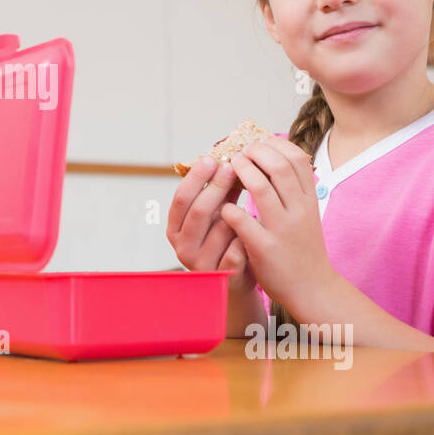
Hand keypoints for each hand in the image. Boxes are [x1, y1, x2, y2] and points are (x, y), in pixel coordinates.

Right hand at [166, 156, 252, 293]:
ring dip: (238, 212)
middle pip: (200, 210)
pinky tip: (258, 231)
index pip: (181, 199)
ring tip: (251, 200)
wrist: (235, 279)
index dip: (196, 177)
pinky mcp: (223, 277)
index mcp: (175, 229)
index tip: (212, 158)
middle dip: (218, 186)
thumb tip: (226, 155)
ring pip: (223, 227)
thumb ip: (217, 192)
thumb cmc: (225, 239)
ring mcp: (202, 264)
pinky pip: (239, 248)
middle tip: (234, 167)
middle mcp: (183, 247)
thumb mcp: (215, 214)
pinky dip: (249, 236)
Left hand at [218, 136, 334, 314]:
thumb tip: (273, 155)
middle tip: (239, 153)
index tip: (257, 142)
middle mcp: (299, 210)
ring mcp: (283, 229)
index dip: (274, 145)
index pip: (296, 159)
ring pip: (261, 188)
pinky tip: (225, 208)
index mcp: (309, 199)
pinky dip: (231, 210)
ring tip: (229, 168)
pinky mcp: (265, 248)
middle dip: (254, 153)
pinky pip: (243, 222)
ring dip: (241, 172)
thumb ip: (294, 188)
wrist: (313, 288)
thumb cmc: (302, 246)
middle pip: (278, 167)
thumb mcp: (306, 213)